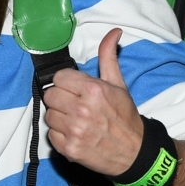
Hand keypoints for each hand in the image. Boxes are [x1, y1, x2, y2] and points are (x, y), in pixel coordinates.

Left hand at [43, 28, 143, 176]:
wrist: (135, 153)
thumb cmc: (125, 116)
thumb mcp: (118, 84)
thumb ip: (108, 56)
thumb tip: (114, 31)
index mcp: (93, 90)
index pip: (59, 77)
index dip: (66, 83)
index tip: (75, 89)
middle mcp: (82, 109)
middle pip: (50, 95)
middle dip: (61, 99)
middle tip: (74, 105)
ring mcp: (75, 130)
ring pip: (49, 115)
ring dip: (59, 118)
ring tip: (76, 120)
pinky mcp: (69, 149)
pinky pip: (51, 136)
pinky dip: (60, 136)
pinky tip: (74, 134)